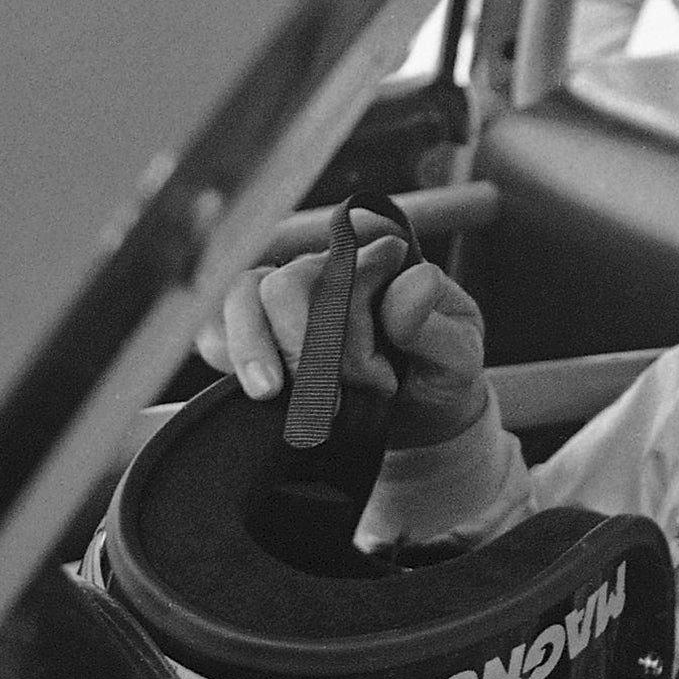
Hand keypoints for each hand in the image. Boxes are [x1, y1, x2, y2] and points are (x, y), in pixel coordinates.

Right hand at [195, 233, 488, 451]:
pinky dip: (222, 350)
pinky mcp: (261, 337)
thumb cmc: (442, 374)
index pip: (344, 260)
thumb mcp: (460, 353)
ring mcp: (290, 303)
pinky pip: (218, 326)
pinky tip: (244, 383)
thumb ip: (436, 323)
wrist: (425, 418)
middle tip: (329, 399)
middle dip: (300, 343)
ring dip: (253, 346)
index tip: (376, 372)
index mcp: (379, 263)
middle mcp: (328, 272)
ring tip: (272, 394)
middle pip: (286, 283)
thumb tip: (409, 284)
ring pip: (243, 296)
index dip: (347, 311)